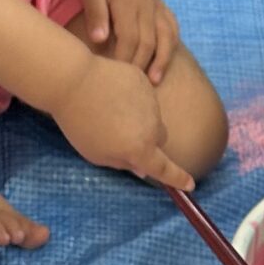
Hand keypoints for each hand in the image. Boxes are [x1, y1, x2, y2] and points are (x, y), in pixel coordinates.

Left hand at [57, 53, 189, 190]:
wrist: (73, 80)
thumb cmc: (79, 123)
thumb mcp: (96, 154)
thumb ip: (122, 163)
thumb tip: (142, 167)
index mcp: (139, 148)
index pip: (164, 168)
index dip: (177, 178)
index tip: (190, 184)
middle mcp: (152, 126)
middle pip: (160, 139)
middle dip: (148, 142)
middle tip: (120, 136)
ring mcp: (150, 100)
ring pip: (152, 115)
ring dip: (138, 118)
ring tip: (109, 110)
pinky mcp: (143, 80)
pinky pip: (143, 95)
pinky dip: (132, 98)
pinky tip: (110, 93)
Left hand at [75, 0, 177, 83]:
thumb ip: (96, 12)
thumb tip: (100, 39)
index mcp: (128, 4)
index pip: (129, 39)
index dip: (124, 60)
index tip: (116, 78)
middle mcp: (146, 7)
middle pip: (148, 43)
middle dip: (140, 67)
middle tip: (131, 88)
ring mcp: (156, 7)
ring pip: (165, 38)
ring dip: (161, 61)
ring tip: (154, 82)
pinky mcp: (160, 6)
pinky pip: (172, 28)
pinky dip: (171, 46)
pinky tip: (165, 61)